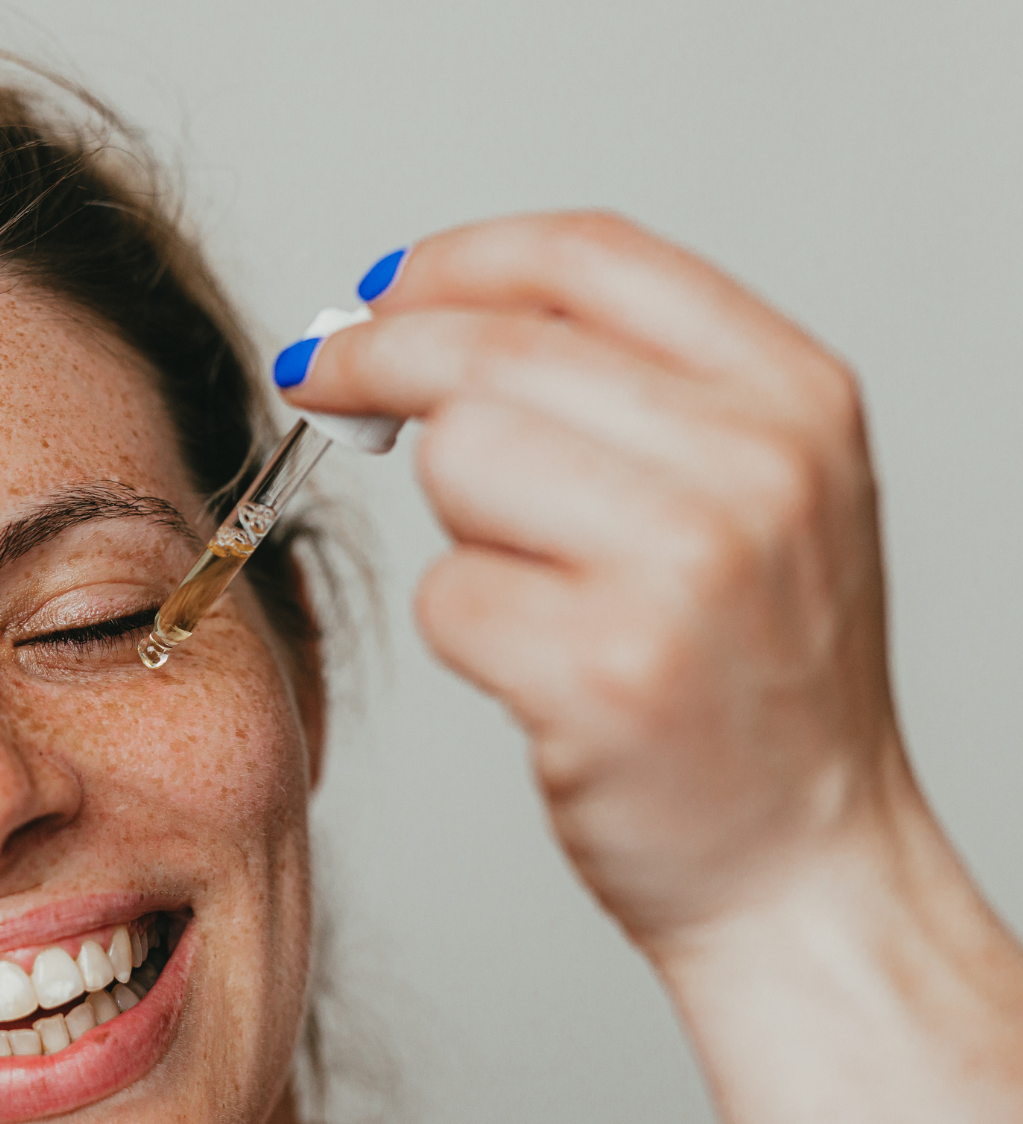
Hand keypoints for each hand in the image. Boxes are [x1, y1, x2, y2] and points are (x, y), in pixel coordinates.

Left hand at [280, 211, 911, 946]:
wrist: (805, 868)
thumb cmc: (750, 681)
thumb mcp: (752, 492)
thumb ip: (624, 386)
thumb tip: (418, 309)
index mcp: (796, 397)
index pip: (587, 256)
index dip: (452, 262)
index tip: (374, 293)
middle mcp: (758, 466)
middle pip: (493, 349)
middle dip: (374, 361)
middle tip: (317, 383)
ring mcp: (687, 569)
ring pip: (460, 457)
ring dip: (458, 524)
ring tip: (534, 588)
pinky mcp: (604, 672)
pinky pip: (447, 594)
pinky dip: (463, 631)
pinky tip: (536, 670)